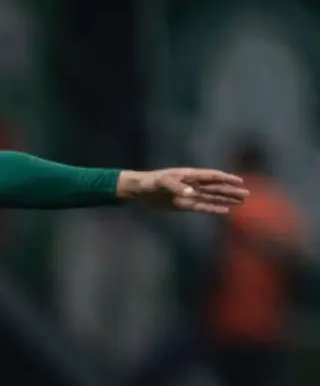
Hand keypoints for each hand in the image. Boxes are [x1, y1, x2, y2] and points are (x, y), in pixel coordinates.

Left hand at [117, 168, 249, 214]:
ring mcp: (188, 195)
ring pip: (212, 197)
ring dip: (226, 199)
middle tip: (247, 194)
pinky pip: (202, 207)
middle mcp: (192, 185)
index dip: (226, 178)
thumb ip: (176, 187)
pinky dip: (213, 208)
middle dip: (230, 191)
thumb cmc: (149, 182)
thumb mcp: (161, 182)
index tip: (240, 181)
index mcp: (188, 175)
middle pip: (215, 187)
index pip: (211, 176)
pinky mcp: (183, 205)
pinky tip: (225, 210)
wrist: (138, 191)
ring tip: (241, 202)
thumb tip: (191, 194)